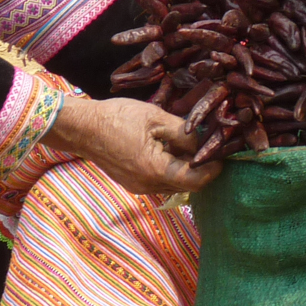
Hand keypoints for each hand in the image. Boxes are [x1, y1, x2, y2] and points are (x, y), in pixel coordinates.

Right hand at [43, 96, 218, 195]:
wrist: (82, 128)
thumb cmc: (117, 118)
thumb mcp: (155, 117)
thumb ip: (183, 133)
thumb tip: (202, 143)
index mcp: (156, 170)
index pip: (197, 180)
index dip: (214, 169)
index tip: (223, 154)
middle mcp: (149, 186)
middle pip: (187, 184)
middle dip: (201, 167)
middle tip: (209, 145)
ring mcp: (139, 188)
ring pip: (173, 183)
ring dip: (185, 168)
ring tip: (188, 143)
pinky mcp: (132, 184)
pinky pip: (159, 181)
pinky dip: (169, 168)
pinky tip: (168, 148)